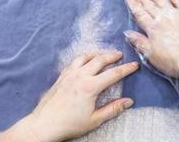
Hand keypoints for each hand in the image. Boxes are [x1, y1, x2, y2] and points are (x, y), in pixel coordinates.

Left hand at [0, 51, 137, 141]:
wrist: (44, 124)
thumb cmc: (69, 124)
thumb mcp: (94, 120)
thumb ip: (113, 109)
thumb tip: (129, 101)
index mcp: (90, 87)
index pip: (113, 74)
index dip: (126, 69)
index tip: (134, 65)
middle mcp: (80, 76)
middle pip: (100, 60)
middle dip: (112, 56)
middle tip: (120, 55)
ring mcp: (69, 74)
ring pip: (85, 57)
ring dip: (96, 53)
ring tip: (104, 54)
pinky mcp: (61, 76)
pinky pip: (74, 61)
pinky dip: (83, 58)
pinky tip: (85, 61)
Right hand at [124, 0, 178, 81]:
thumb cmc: (173, 60)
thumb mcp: (151, 55)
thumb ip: (140, 43)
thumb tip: (128, 33)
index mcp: (153, 28)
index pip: (140, 14)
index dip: (133, 5)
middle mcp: (163, 19)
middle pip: (150, 6)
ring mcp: (177, 16)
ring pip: (163, 3)